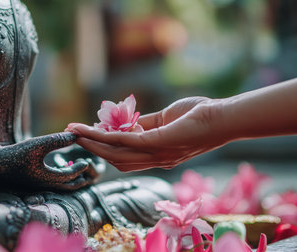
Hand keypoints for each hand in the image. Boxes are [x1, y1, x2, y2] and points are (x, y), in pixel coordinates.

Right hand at [0, 132, 94, 188]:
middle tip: (88, 171)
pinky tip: (61, 169)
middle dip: (81, 180)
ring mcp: (39, 185)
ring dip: (72, 180)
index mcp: (48, 178)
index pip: (70, 176)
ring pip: (61, 187)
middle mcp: (45, 184)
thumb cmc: (16, 154)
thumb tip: (75, 135)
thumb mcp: (37, 144)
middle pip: (69, 187)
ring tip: (79, 171)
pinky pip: (53, 184)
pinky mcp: (34, 182)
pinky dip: (62, 178)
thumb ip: (57, 140)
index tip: (86, 161)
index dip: (80, 168)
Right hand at [67, 97, 228, 171]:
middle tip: (73, 136)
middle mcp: (154, 160)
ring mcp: (155, 154)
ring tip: (73, 133)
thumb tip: (126, 121)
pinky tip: (88, 129)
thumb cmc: (200, 115)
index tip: (88, 134)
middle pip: (115, 160)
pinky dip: (102, 136)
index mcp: (157, 155)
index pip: (125, 157)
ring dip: (92, 143)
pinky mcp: (157, 143)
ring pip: (114, 153)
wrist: (223, 117)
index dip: (105, 147)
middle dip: (92, 148)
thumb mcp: (168, 118)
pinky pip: (123, 142)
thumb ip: (147, 122)